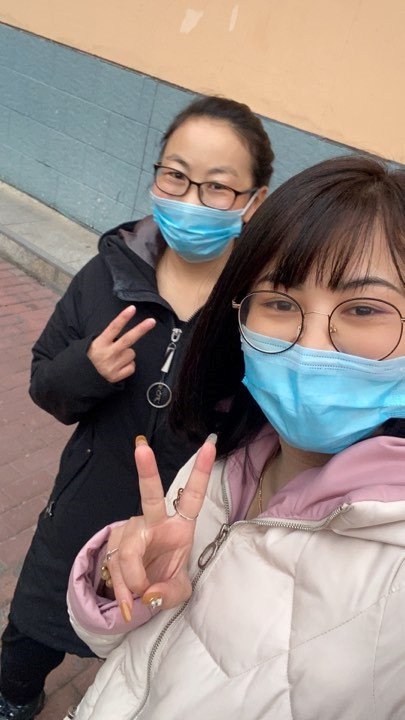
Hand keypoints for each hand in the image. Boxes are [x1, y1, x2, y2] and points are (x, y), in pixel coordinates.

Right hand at [87, 306, 155, 382]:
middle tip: (151, 321)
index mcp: (100, 343)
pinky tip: (118, 366)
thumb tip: (123, 330)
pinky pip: (132, 366)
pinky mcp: (116, 376)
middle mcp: (107, 354)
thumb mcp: (94, 343)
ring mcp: (112, 366)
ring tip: (116, 358)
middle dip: (141, 329)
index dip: (123, 317)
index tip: (132, 308)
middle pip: (128, 339)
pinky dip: (128, 365)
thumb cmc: (91, 357)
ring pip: (132, 353)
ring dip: (127, 354)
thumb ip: (108, 337)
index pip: (113, 328)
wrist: (81, 377)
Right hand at [106, 435, 216, 620]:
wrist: (141, 589)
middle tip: (142, 448)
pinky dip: (121, 589)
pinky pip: (114, 566)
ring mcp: (131, 529)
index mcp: (180, 526)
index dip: (201, 472)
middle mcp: (155, 521)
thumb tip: (148, 593)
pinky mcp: (113, 541)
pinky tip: (127, 601)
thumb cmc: (166, 580)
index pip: (193, 497)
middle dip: (147, 472)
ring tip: (139, 598)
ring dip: (133, 581)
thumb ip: (167, 594)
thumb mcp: (177, 592)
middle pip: (150, 496)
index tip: (209, 446)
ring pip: (128, 551)